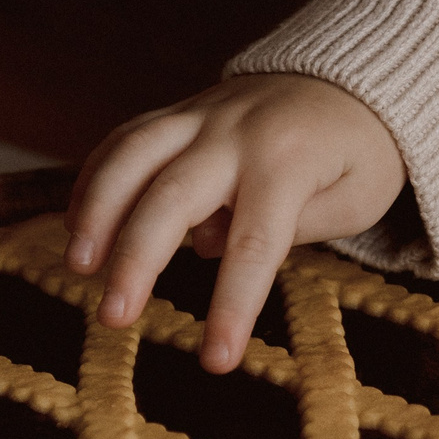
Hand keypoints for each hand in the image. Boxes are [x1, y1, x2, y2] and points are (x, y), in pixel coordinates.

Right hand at [65, 75, 407, 371]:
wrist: (352, 77)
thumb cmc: (360, 154)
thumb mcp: (358, 198)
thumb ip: (294, 227)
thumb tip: (214, 246)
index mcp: (290, 162)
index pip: (255, 244)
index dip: (231, 305)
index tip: (215, 361)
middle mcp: (237, 135)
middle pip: (174, 197)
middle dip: (137, 259)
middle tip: (113, 317)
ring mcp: (201, 117)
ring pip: (133, 155)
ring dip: (98, 210)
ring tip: (78, 266)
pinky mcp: (180, 113)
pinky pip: (126, 139)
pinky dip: (95, 178)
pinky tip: (77, 226)